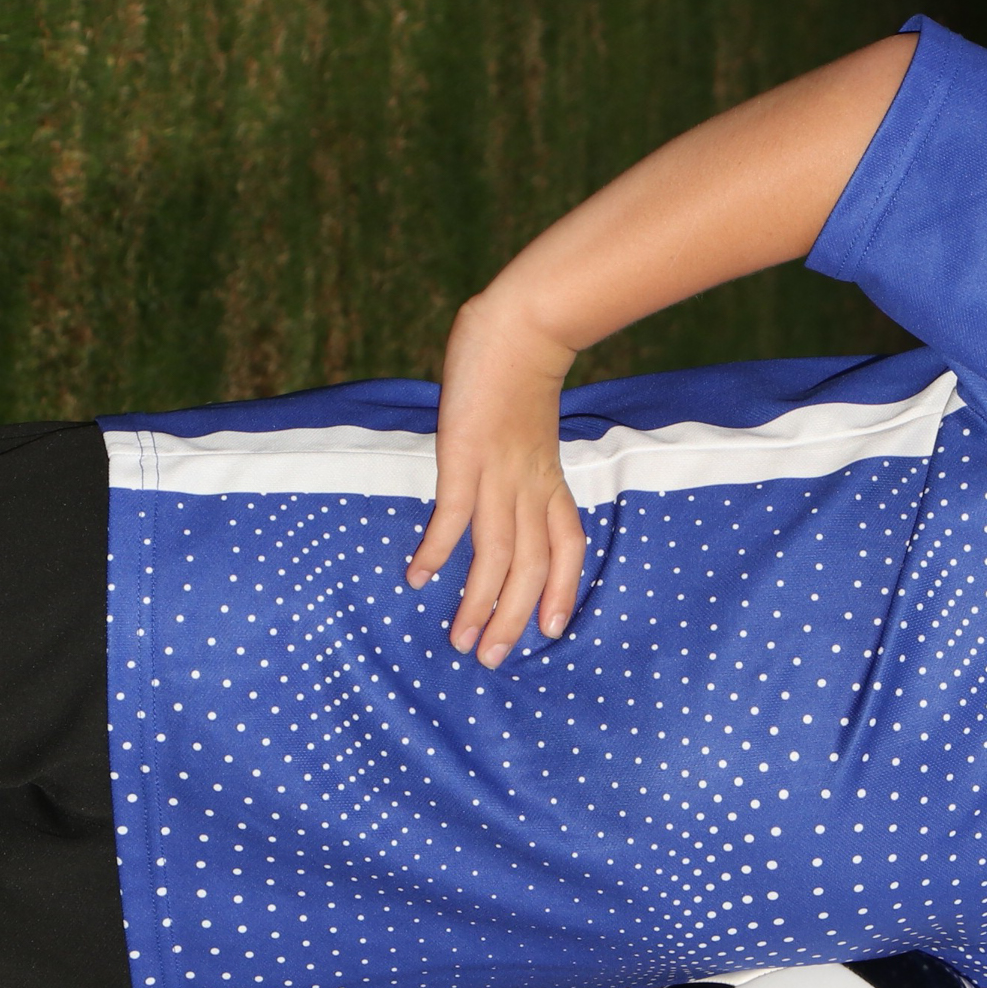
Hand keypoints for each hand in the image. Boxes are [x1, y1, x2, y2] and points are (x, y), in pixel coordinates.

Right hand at [409, 290, 588, 665]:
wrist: (521, 328)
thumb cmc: (521, 376)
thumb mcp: (533, 432)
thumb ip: (525, 464)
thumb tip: (508, 487)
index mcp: (551, 481)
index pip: (568, 547)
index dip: (562, 590)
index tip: (551, 630)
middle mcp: (531, 486)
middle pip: (532, 566)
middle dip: (513, 617)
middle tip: (493, 659)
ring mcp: (499, 473)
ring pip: (498, 554)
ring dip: (479, 602)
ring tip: (461, 641)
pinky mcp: (466, 456)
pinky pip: (454, 514)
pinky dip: (438, 549)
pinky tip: (418, 576)